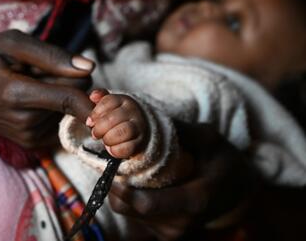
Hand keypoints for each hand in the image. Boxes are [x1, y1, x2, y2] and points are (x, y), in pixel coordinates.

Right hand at [0, 30, 94, 147]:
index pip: (71, 98)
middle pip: (74, 101)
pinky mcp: (30, 143)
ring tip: (32, 84)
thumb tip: (89, 67)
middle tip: (45, 70)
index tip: (99, 84)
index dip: (91, 89)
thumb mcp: (11, 43)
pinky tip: (33, 99)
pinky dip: (55, 108)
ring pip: (69, 112)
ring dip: (60, 95)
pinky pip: (60, 122)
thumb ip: (51, 55)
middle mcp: (25, 122)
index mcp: (17, 94)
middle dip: (71, 82)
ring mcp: (27, 137)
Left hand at [86, 89, 147, 158]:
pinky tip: (111, 148)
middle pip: (113, 118)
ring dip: (108, 138)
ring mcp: (138, 127)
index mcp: (123, 100)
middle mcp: (132, 112)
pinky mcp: (139, 143)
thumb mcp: (111, 105)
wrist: (139, 130)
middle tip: (95, 134)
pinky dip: (115, 150)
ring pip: (122, 132)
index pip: (108, 102)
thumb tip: (93, 96)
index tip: (89, 122)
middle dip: (100, 128)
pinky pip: (126, 148)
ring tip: (104, 140)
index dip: (95, 113)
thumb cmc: (119, 117)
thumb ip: (100, 98)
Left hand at [108, 121, 253, 240]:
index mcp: (195, 201)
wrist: (238, 191)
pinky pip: (135, 217)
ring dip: (122, 191)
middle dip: (116, 185)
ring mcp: (173, 232)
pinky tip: (139, 182)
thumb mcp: (209, 139)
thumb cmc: (223, 161)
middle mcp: (181, 223)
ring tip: (126, 169)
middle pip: (131, 209)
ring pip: (129, 212)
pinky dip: (130, 199)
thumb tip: (142, 118)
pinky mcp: (166, 236)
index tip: (109, 166)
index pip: (146, 204)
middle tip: (111, 161)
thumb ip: (179, 131)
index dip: (122, 188)